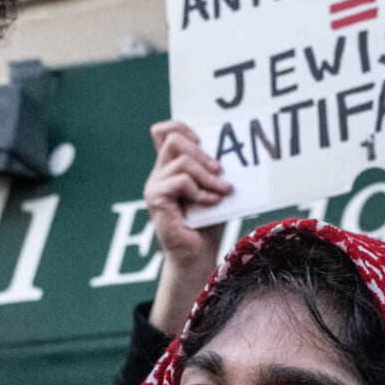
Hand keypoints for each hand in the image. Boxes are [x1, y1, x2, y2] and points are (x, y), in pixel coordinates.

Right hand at [142, 120, 230, 334]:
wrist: (197, 257)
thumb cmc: (208, 224)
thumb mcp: (213, 189)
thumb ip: (211, 169)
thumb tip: (230, 149)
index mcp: (170, 168)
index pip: (164, 131)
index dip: (182, 127)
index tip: (205, 143)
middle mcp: (158, 173)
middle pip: (174, 138)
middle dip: (203, 152)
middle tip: (221, 172)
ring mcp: (154, 186)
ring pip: (182, 159)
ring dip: (208, 175)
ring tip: (223, 191)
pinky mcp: (156, 199)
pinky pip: (181, 180)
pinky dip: (201, 191)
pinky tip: (212, 203)